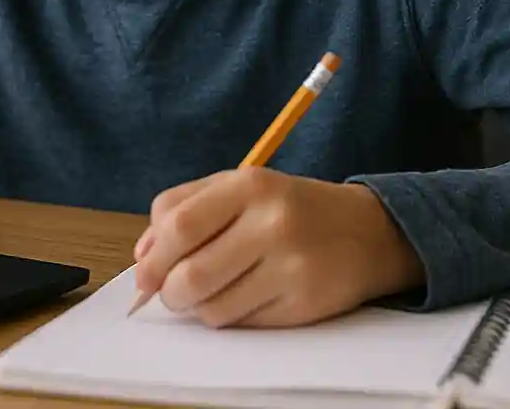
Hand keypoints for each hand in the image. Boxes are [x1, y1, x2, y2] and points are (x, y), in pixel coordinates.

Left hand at [131, 168, 422, 327]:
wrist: (368, 231)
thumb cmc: (289, 207)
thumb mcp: (239, 188)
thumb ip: (183, 208)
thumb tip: (142, 254)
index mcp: (250, 185)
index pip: (180, 225)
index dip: (153, 258)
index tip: (144, 276)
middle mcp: (272, 222)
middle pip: (191, 275)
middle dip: (170, 293)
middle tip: (174, 292)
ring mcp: (292, 265)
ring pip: (213, 308)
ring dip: (200, 308)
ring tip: (214, 291)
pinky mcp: (305, 303)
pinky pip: (244, 324)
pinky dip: (232, 317)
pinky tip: (247, 296)